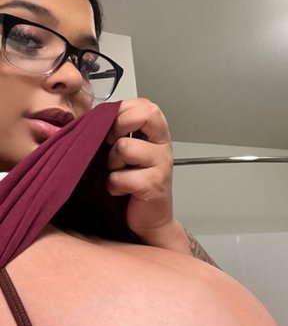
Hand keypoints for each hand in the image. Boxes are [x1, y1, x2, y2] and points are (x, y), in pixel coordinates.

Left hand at [105, 98, 184, 248]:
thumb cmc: (132, 184)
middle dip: (118, 126)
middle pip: (146, 113)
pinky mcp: (154, 185)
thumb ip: (114, 131)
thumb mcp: (124, 152)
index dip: (122, 110)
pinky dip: (113, 185)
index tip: (110, 127)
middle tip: (111, 144)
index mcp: (156, 133)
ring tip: (117, 172)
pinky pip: (120, 177)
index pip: (144, 104)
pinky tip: (120, 190)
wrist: (148, 221)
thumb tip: (87, 117)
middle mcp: (162, 145)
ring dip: (112, 162)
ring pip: (125, 147)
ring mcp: (161, 164)